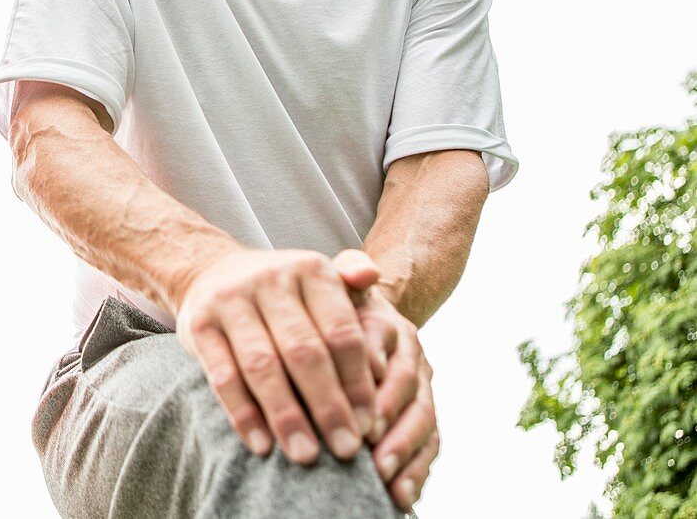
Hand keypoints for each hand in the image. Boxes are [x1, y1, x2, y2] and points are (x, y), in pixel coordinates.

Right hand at [175, 246, 381, 465]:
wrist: (212, 271)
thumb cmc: (283, 289)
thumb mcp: (318, 277)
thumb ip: (351, 281)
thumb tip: (372, 274)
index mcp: (310, 269)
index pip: (340, 329)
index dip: (356, 379)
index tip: (369, 424)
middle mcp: (271, 278)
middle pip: (304, 350)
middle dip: (328, 405)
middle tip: (347, 450)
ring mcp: (231, 300)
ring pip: (263, 366)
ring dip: (287, 416)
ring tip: (306, 456)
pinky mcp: (198, 325)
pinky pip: (223, 376)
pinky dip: (244, 414)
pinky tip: (262, 446)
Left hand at [331, 273, 439, 511]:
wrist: (363, 319)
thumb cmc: (336, 310)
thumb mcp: (336, 287)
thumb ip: (347, 274)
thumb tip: (364, 270)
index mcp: (387, 323)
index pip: (384, 346)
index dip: (374, 374)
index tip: (358, 406)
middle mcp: (410, 353)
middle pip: (409, 386)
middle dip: (390, 420)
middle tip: (369, 449)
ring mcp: (421, 385)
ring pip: (424, 418)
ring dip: (404, 450)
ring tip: (382, 476)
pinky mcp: (423, 414)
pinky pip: (430, 444)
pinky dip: (417, 472)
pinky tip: (399, 496)